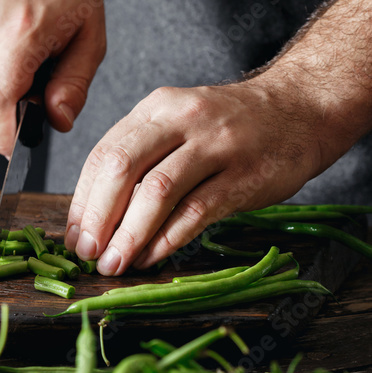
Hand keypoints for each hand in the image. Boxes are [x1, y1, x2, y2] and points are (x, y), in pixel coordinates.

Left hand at [65, 77, 329, 273]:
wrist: (300, 109)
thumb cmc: (230, 126)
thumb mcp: (178, 124)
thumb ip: (141, 158)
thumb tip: (95, 216)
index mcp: (156, 109)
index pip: (103, 154)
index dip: (83, 201)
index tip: (74, 237)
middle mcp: (182, 120)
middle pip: (122, 168)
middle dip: (98, 218)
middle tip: (87, 254)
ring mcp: (216, 146)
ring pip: (157, 191)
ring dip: (129, 234)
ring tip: (115, 264)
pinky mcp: (244, 176)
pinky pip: (196, 211)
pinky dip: (168, 239)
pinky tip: (151, 258)